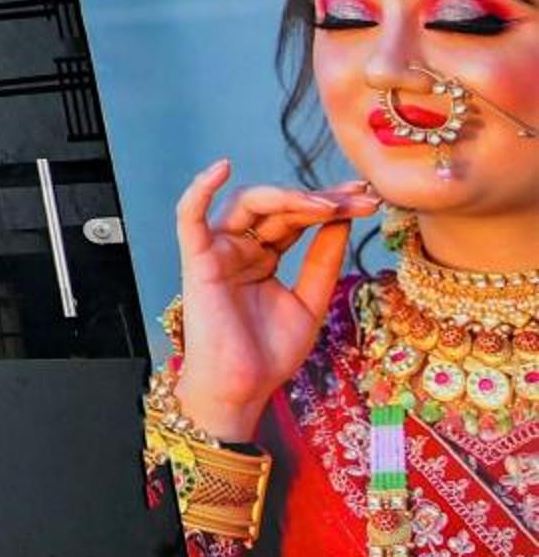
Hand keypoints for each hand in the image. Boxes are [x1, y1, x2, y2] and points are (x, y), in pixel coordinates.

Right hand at [170, 159, 374, 441]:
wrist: (243, 388)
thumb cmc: (269, 353)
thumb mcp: (310, 302)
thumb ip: (322, 261)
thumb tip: (342, 221)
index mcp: (263, 256)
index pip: (297, 219)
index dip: (331, 205)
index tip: (368, 199)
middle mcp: (240, 246)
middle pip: (279, 207)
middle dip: (321, 199)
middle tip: (360, 198)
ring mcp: (217, 250)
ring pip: (247, 204)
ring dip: (287, 196)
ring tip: (326, 203)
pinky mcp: (197, 259)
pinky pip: (189, 216)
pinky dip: (200, 189)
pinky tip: (222, 168)